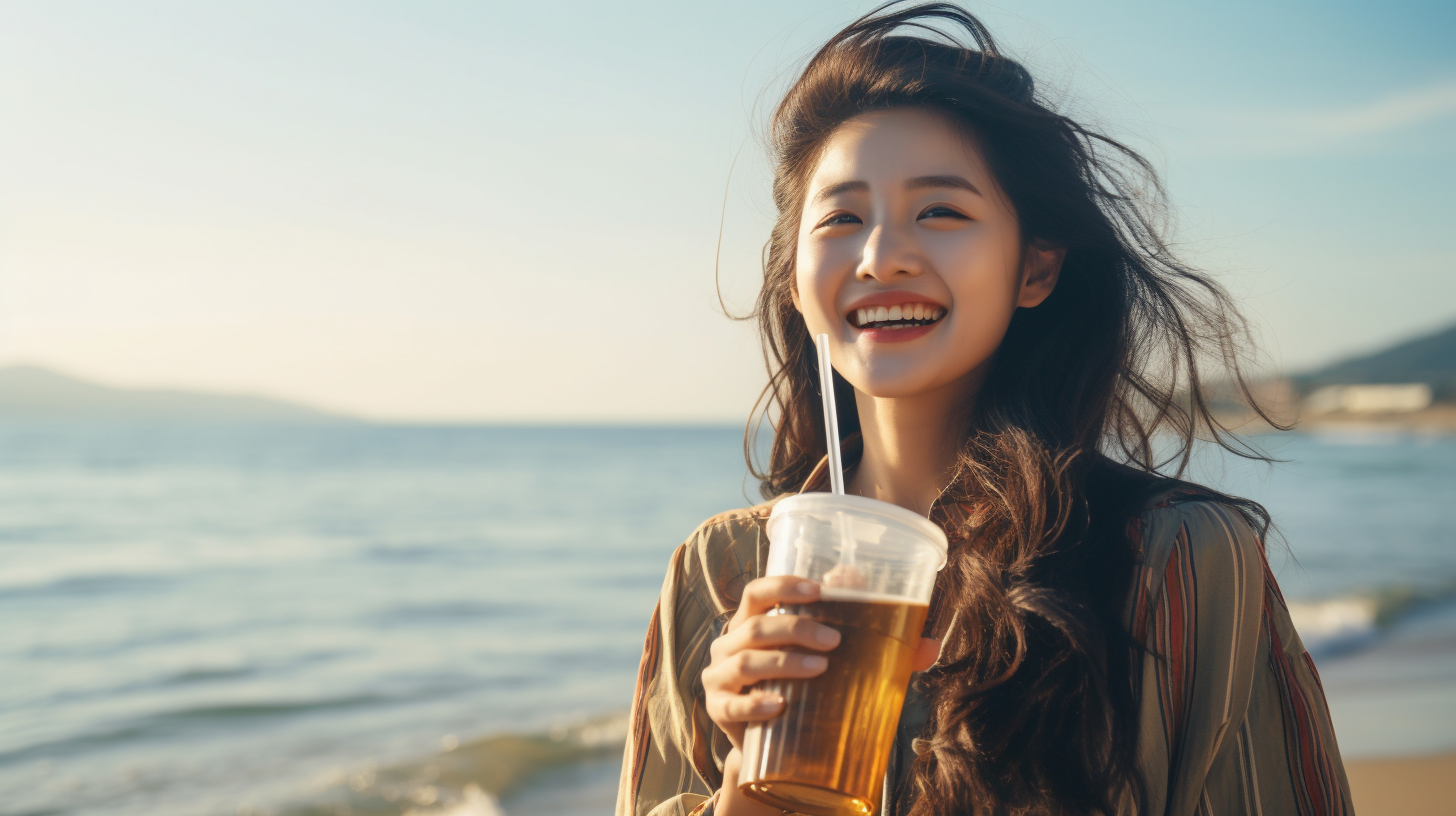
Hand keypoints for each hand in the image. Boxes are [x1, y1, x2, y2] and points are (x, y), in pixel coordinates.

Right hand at [703, 576, 944, 750]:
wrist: (773, 744)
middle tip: (835, 640)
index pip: (758, 591)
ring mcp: (719, 677)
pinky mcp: (719, 711)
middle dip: (795, 628)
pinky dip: (754, 704)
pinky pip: (732, 705)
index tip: (819, 590)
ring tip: (820, 669)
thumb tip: (929, 644)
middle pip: (755, 625)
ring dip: (782, 662)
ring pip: (745, 661)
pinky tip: (779, 706)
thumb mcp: (832, 662)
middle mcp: (730, 643)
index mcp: (753, 621)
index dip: (783, 586)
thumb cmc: (803, 687)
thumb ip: (876, 649)